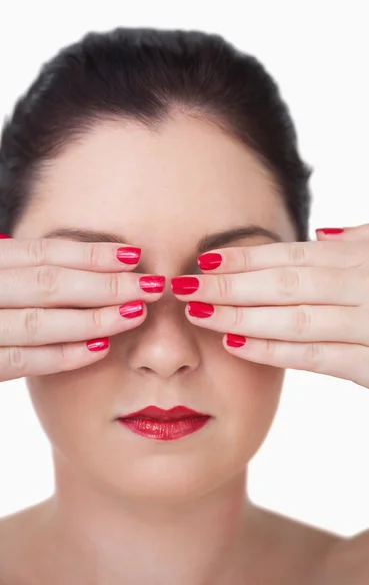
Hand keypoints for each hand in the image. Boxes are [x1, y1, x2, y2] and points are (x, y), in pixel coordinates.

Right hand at [0, 235, 164, 381]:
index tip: (134, 255)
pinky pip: (24, 361)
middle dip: (105, 285)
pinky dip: (64, 354)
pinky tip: (101, 349)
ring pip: (40, 323)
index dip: (91, 254)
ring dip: (93, 319)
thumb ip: (23, 272)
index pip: (45, 253)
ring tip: (135, 313)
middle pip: (50, 284)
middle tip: (150, 286)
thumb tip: (78, 263)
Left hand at [171, 224, 368, 388]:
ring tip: (199, 313)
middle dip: (229, 286)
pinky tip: (233, 345)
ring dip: (240, 316)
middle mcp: (361, 287)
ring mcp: (367, 325)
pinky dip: (271, 351)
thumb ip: (356, 245)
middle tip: (185, 287)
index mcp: (361, 260)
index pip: (292, 256)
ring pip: (293, 319)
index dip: (245, 259)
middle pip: (283, 284)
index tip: (204, 261)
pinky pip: (313, 357)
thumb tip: (320, 232)